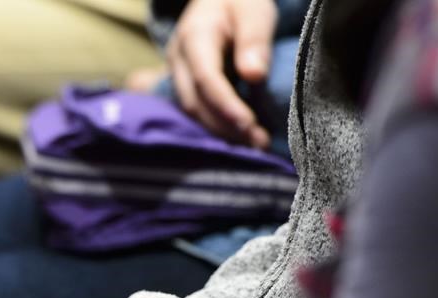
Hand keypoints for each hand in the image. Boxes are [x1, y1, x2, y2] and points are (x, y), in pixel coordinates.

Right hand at [168, 0, 276, 146]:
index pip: (205, 78)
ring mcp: (178, 74)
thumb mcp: (253, 8)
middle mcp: (178, 59)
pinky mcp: (186, 85)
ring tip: (255, 143)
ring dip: (223, 132)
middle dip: (226, 127)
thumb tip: (255, 75)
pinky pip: (198, 111)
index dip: (226, 105)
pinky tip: (242, 135)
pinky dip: (219, 126)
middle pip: (195, 102)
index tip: (249, 124)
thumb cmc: (240, 1)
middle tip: (259, 142)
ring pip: (193, 112)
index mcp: (193, 37)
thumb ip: (254, 39)